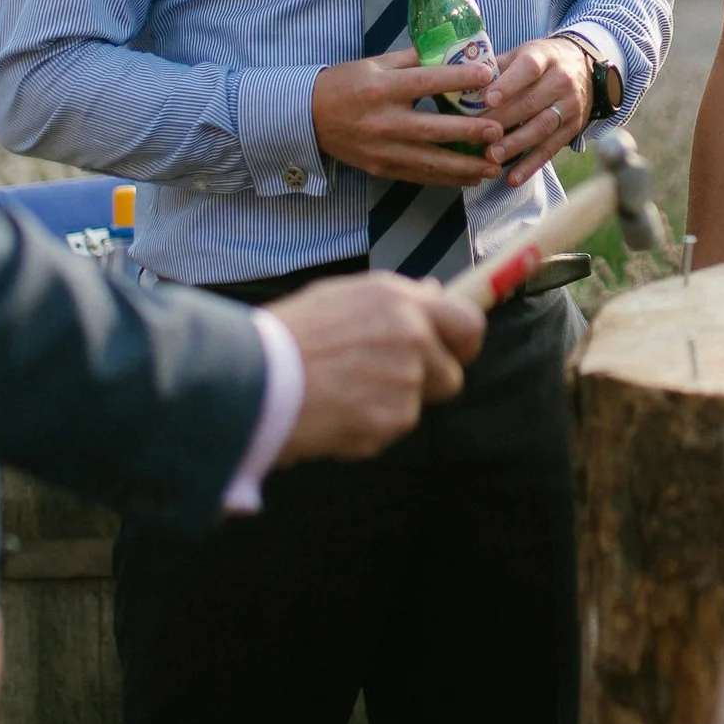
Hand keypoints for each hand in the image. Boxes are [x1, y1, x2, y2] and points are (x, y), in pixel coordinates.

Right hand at [271, 273, 486, 461]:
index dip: (463, 342)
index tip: (454, 352)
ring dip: (391, 405)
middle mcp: (411, 337)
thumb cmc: (289, 335)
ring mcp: (405, 381)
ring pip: (417, 405)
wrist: (256, 379)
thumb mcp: (341, 297)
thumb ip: (394, 299)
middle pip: (451, 374)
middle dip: (427, 383)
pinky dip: (368, 428)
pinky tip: (334, 412)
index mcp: (399, 300)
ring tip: (343, 393)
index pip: (468, 321)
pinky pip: (391, 429)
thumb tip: (434, 294)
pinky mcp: (391, 420)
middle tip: (386, 383)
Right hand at [311, 44, 501, 183]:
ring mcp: (382, 149)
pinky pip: (419, 176)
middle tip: (498, 131)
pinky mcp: (381, 169)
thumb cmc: (346, 84)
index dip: (458, 78)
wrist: (308, 118)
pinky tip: (469, 179)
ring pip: (430, 161)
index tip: (488, 75)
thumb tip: (452, 50)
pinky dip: (446, 179)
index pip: (426, 82)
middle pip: (433, 129)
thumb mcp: (375, 64)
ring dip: (465, 166)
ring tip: (493, 167)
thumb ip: (413, 60)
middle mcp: (383, 121)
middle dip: (469, 132)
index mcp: (382, 88)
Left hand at [481, 35, 594, 188]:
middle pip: (532, 102)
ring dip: (516, 144)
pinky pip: (551, 149)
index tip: (488, 100)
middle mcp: (561, 81)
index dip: (509, 85)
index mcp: (545, 57)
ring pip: (542, 127)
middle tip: (478, 135)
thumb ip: (495, 68)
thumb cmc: (541, 61)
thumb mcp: (522, 53)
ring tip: (492, 156)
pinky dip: (531, 165)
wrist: (583, 67)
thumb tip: (461, 86)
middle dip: (503, 120)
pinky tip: (513, 178)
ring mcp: (570, 106)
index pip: (528, 69)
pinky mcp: (573, 128)